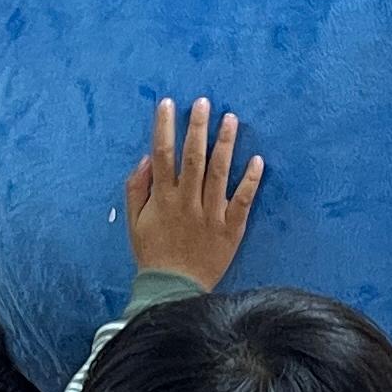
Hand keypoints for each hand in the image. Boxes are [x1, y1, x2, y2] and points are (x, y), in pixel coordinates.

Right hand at [126, 97, 263, 290]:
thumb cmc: (153, 253)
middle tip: (203, 102)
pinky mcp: (231, 228)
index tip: (168, 104)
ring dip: (225, 144)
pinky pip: (242, 200)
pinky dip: (250, 181)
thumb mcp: (135, 222)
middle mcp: (187, 202)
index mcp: (163, 199)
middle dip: (197, 127)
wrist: (173, 289)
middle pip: (193, 158)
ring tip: (230, 119)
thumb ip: (137, 188)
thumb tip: (146, 158)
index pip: (163, 155)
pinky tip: (257, 160)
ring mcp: (211, 215)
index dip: (164, 127)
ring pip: (219, 173)